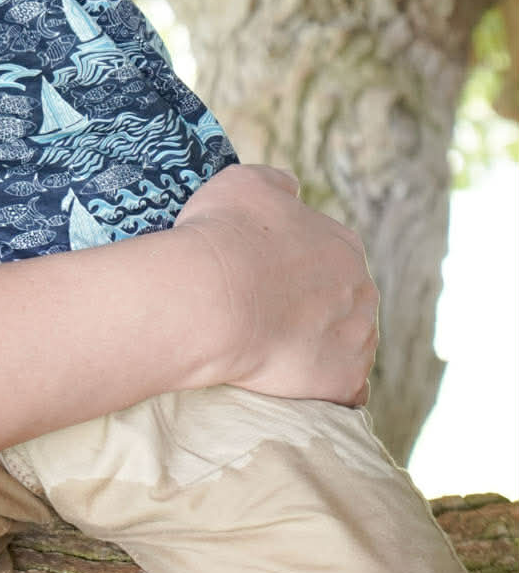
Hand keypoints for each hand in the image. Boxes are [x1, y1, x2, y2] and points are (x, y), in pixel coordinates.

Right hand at [174, 164, 378, 406]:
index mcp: (343, 244)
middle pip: (344, 301)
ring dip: (322, 347)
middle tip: (267, 314)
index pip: (330, 256)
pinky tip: (298, 384)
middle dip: (314, 308)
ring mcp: (357, 338)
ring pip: (349, 344)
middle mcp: (361, 290)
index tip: (265, 277)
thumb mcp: (245, 182)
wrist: (210, 298)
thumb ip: (276, 183)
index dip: (295, 267)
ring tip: (277, 351)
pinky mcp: (343, 382)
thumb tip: (290, 188)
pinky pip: (346, 390)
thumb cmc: (223, 235)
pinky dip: (328, 388)